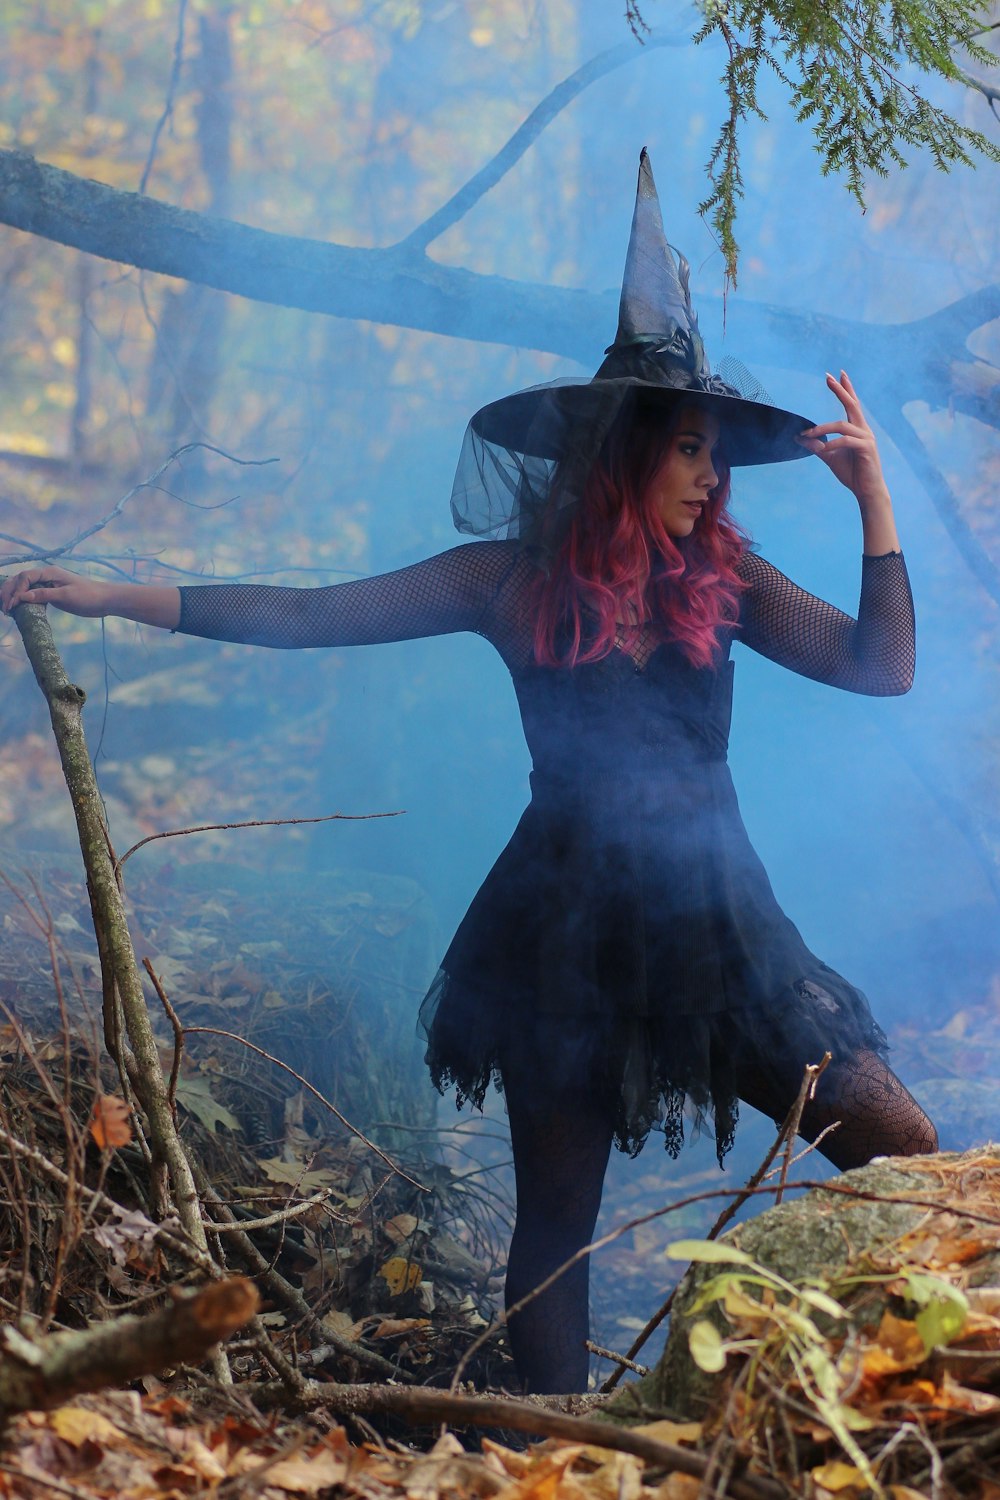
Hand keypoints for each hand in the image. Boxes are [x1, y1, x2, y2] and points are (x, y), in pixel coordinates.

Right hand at [1, 565, 112, 617]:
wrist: (105, 600)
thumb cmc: (88, 596)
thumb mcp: (66, 597)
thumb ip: (44, 595)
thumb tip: (23, 597)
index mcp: (49, 572)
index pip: (25, 578)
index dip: (16, 590)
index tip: (12, 605)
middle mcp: (46, 576)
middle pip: (20, 580)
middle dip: (9, 592)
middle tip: (4, 609)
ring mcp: (48, 584)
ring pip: (24, 587)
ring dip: (14, 595)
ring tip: (7, 610)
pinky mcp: (51, 592)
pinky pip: (32, 594)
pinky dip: (23, 600)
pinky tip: (18, 609)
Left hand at [796, 371, 889, 512]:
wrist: (866, 491)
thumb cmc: (852, 473)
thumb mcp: (830, 457)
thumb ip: (817, 446)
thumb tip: (799, 437)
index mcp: (857, 429)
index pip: (851, 404)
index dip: (845, 389)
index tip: (838, 374)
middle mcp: (864, 430)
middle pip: (852, 404)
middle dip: (840, 390)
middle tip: (829, 377)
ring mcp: (867, 438)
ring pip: (842, 425)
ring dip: (822, 428)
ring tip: (808, 434)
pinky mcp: (866, 448)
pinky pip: (845, 441)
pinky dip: (831, 444)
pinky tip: (823, 449)